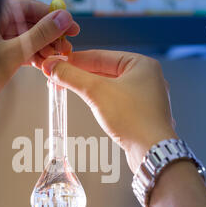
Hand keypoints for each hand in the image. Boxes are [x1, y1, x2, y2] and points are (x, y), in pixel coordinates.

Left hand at [0, 0, 79, 103]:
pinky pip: (24, 50)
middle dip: (51, 36)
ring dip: (45, 49)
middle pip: (32, 23)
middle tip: (66, 47)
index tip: (71, 26)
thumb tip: (64, 18)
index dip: (53, 16)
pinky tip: (46, 65)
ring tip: (58, 58)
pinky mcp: (2, 53)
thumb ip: (40, 34)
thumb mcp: (14, 52)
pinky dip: (36, 57)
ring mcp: (0, 38)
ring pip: (30, 38)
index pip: (30, 8)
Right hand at [42, 50, 176, 173]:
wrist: (151, 151)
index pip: (100, 55)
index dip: (74, 60)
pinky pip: (116, 101)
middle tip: (58, 77)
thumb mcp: (96, 92)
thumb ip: (72, 77)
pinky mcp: (141, 114)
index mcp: (142, 64)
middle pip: (104, 70)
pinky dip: (100, 100)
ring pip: (110, 86)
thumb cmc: (135, 119)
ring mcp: (145, 97)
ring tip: (69, 87)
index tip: (56, 63)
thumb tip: (54, 67)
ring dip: (89, 87)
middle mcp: (146, 78)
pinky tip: (90, 103)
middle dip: (80, 74)